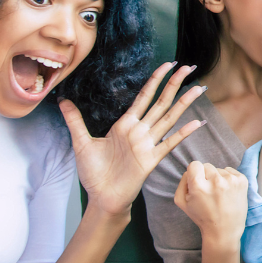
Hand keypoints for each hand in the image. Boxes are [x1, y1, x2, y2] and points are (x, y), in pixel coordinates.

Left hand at [62, 62, 204, 217]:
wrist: (101, 197)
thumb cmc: (94, 173)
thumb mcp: (82, 143)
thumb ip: (75, 121)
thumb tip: (63, 101)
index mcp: (125, 124)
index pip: (144, 96)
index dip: (156, 79)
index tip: (168, 65)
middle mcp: (140, 131)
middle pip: (161, 102)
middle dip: (175, 84)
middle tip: (189, 67)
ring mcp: (147, 144)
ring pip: (169, 118)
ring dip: (184, 103)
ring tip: (199, 89)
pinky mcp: (151, 159)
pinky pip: (170, 143)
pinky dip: (183, 133)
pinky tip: (196, 123)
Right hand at [175, 160, 247, 244]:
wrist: (224, 230)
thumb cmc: (202, 216)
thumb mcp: (182, 202)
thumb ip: (182, 182)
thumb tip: (190, 171)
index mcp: (199, 186)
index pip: (194, 164)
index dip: (194, 174)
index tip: (198, 183)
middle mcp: (216, 181)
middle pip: (207, 166)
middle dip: (206, 176)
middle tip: (209, 192)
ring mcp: (231, 180)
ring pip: (219, 169)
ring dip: (218, 179)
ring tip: (219, 195)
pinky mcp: (242, 181)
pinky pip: (230, 171)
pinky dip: (228, 179)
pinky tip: (227, 192)